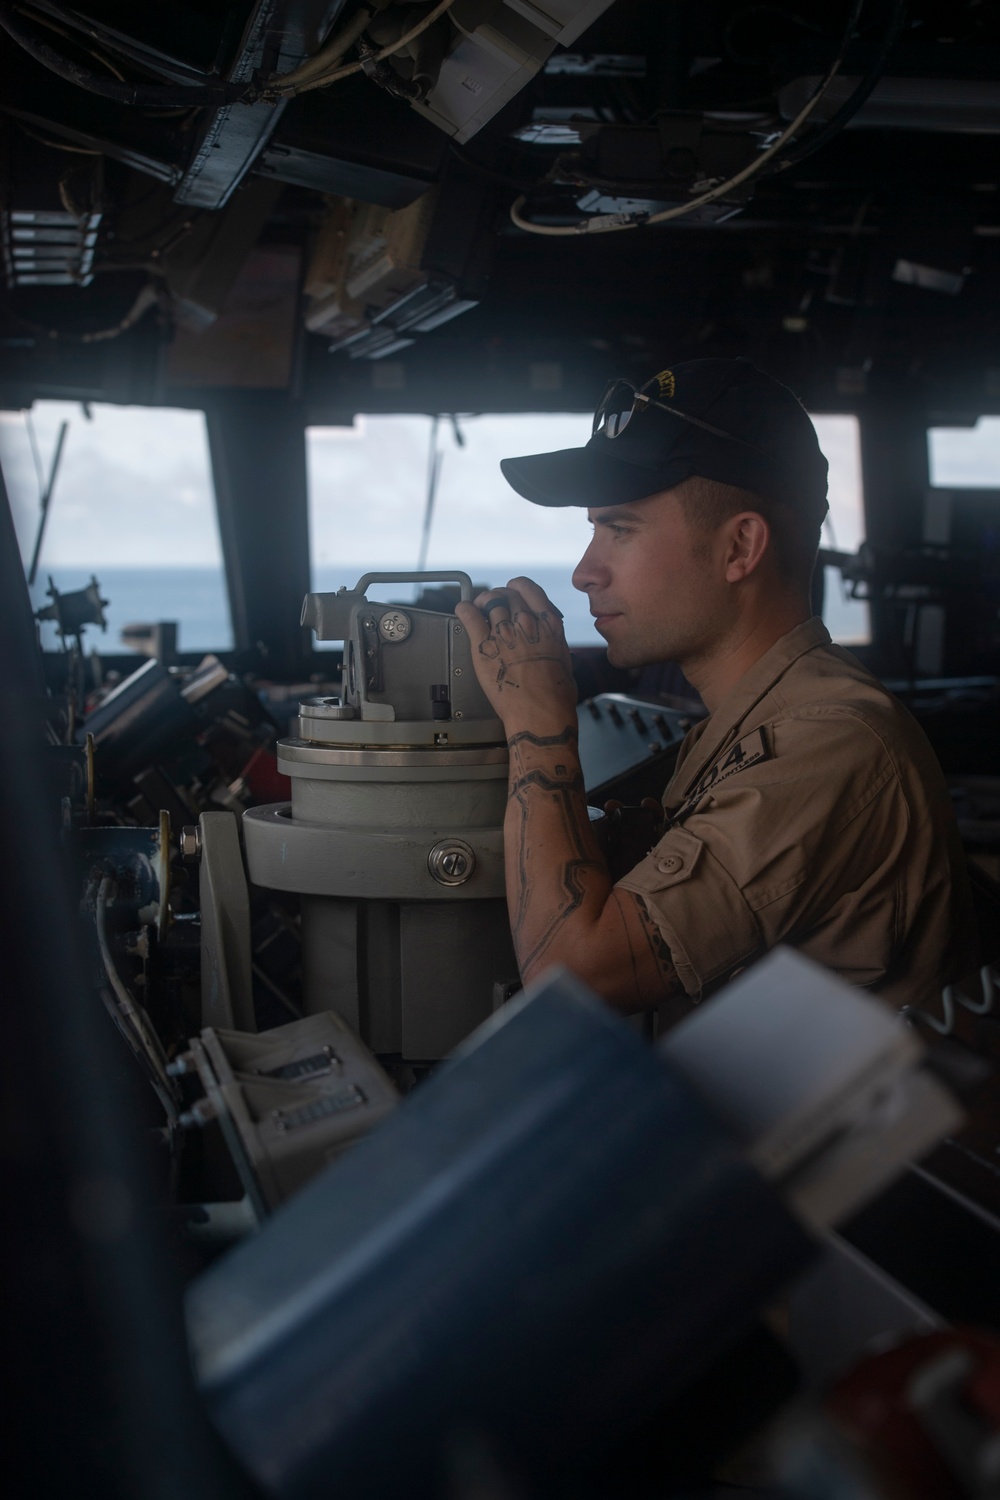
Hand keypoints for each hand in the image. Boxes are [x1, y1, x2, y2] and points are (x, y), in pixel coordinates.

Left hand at [455, 576, 576, 731]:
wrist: (541, 712)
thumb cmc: (556, 695)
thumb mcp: (564, 659)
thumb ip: (552, 643)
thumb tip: (548, 642)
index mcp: (548, 624)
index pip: (528, 589)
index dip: (516, 587)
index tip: (512, 590)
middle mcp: (526, 623)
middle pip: (506, 594)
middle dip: (498, 596)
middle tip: (492, 605)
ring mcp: (504, 632)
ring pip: (489, 601)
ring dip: (482, 602)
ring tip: (479, 610)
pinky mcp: (484, 646)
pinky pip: (469, 615)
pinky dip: (464, 609)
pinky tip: (463, 610)